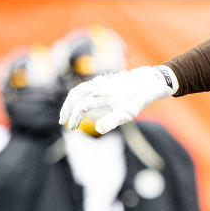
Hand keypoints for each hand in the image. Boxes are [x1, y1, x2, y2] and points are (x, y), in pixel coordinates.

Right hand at [60, 66, 176, 133]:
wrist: (147, 83)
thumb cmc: (136, 100)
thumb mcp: (127, 113)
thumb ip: (112, 121)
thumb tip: (98, 130)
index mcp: (101, 94)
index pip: (81, 106)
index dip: (75, 118)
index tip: (73, 128)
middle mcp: (97, 85)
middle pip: (74, 95)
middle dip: (66, 109)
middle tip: (62, 121)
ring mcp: (98, 81)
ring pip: (78, 90)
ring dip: (70, 102)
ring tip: (67, 113)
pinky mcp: (101, 80)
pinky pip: (84, 87)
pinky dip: (77, 96)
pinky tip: (78, 105)